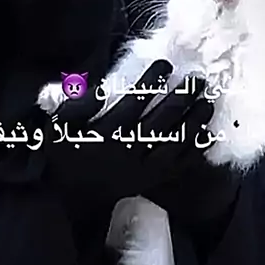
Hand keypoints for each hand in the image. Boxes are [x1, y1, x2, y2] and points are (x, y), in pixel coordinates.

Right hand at [45, 60, 214, 223]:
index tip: (165, 65)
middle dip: (182, 97)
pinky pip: (179, 166)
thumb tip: (101, 91)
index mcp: (105, 134)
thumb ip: (76, 106)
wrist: (72, 199)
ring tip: (207, 103)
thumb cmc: (65, 156)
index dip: (152, 82)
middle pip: (162, 120)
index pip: (134, 102)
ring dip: (194, 121)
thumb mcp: (57, 128)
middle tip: (196, 80)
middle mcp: (127, 150)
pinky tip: (207, 135)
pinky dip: (195, 151)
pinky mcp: (151, 181)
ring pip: (175, 143)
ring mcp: (142, 168)